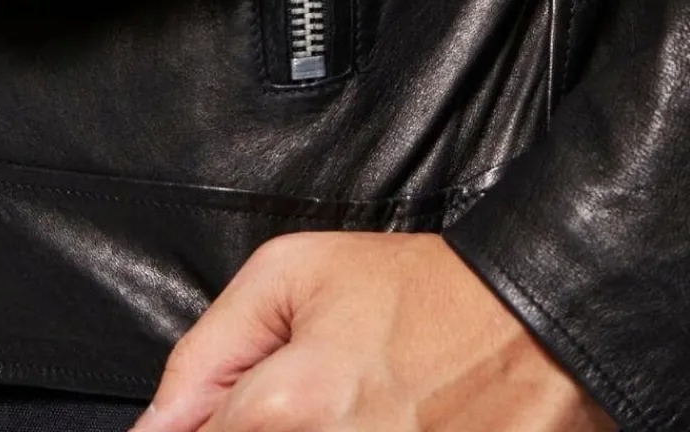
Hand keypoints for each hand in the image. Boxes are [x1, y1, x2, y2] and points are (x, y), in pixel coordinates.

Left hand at [135, 232, 614, 431]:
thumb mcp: (292, 273)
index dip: (205, 424)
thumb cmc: (416, 290)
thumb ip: (206, 351)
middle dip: (254, 427)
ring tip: (350, 403)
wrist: (534, 320)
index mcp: (290, 409)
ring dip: (313, 430)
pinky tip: (382, 418)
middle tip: (311, 397)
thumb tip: (155, 426)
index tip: (254, 402)